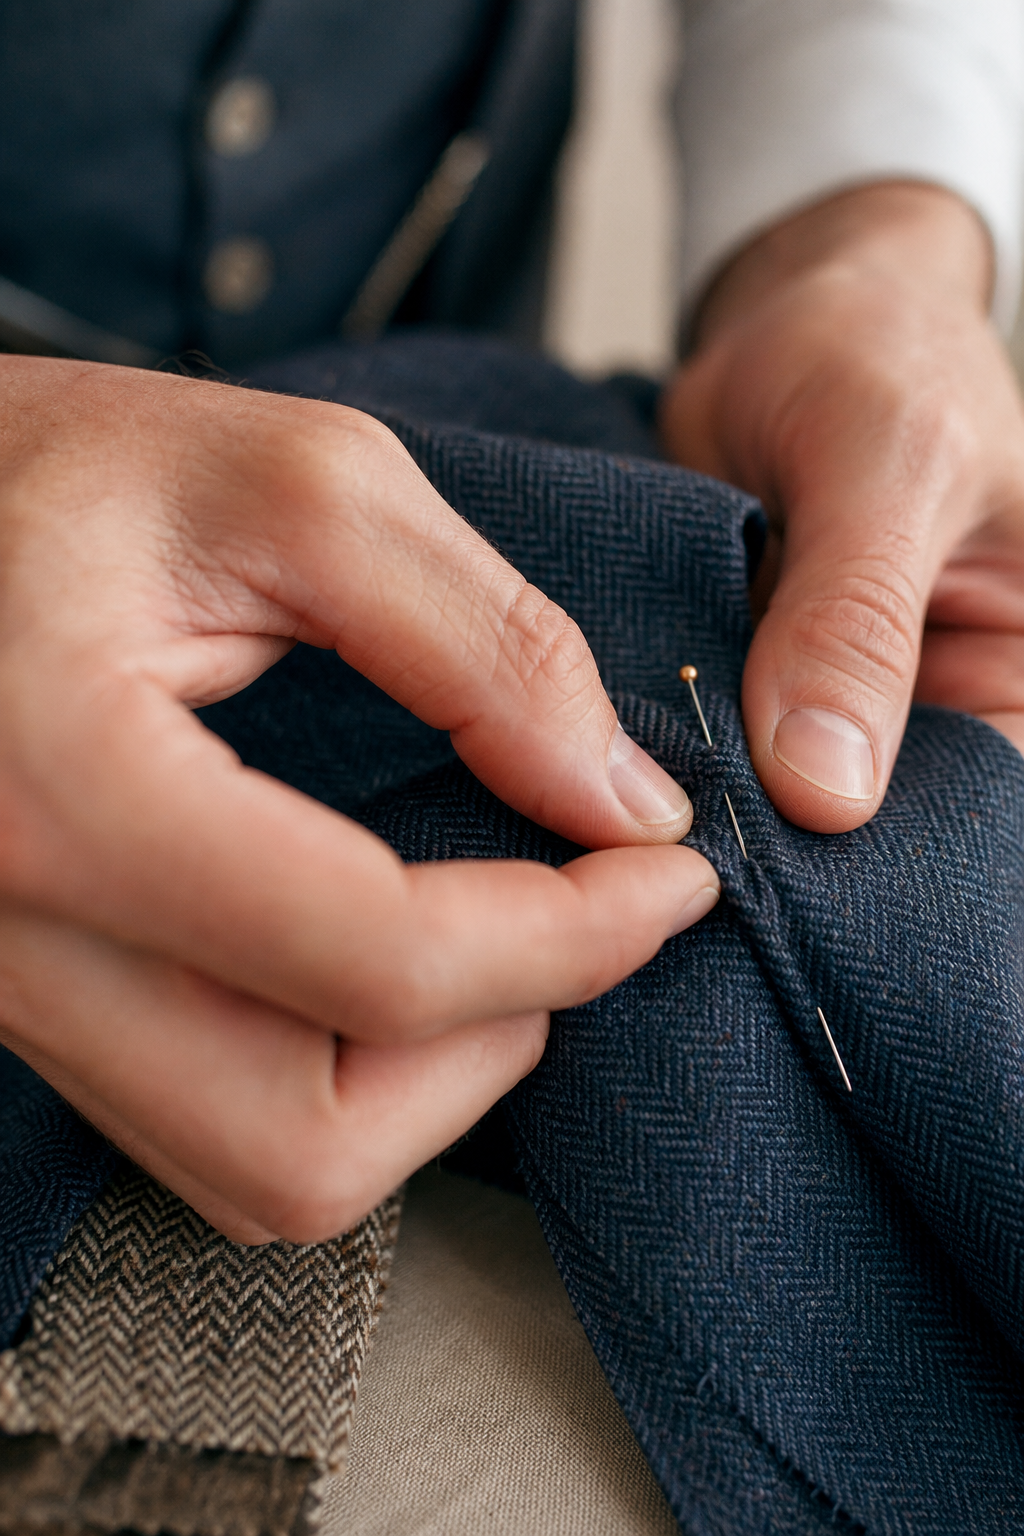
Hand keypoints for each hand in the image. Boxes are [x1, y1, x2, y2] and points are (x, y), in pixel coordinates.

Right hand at [0, 357, 718, 1241]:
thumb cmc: (58, 469)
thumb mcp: (298, 488)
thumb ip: (484, 643)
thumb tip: (623, 803)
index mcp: (67, 793)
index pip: (375, 961)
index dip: (569, 935)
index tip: (669, 869)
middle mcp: (14, 942)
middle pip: (308, 1144)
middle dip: (492, 1044)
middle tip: (577, 918)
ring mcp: (13, 994)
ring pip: (258, 1171)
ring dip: (423, 1081)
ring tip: (491, 936)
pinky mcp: (35, 1002)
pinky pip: (209, 1128)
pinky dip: (340, 1079)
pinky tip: (385, 958)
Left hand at [661, 182, 1023, 832]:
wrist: (786, 317)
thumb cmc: (882, 358)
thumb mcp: (892, 468)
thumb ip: (856, 621)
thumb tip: (827, 793)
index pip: (980, 813)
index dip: (890, 855)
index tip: (788, 865)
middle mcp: (950, 706)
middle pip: (881, 827)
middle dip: (794, 840)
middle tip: (694, 850)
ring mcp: (850, 707)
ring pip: (789, 795)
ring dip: (724, 797)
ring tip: (652, 806)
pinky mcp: (764, 690)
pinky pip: (725, 746)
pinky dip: (682, 751)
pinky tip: (629, 762)